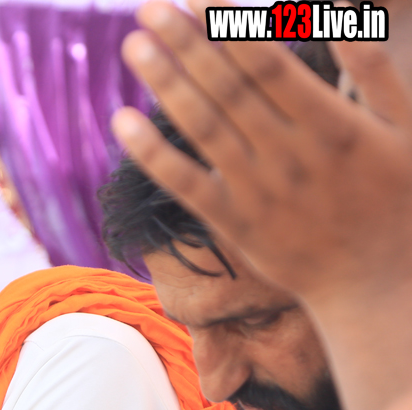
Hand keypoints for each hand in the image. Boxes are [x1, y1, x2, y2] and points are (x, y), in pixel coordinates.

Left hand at [113, 0, 411, 303]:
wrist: (377, 286)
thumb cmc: (401, 201)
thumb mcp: (410, 130)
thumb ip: (376, 71)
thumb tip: (340, 14)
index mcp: (334, 126)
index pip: (270, 65)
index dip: (230, 28)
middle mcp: (290, 155)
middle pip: (227, 89)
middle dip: (187, 45)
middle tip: (151, 8)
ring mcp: (258, 191)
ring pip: (202, 129)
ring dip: (164, 86)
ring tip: (134, 47)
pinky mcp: (235, 224)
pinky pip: (185, 185)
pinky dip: (152, 154)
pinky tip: (123, 122)